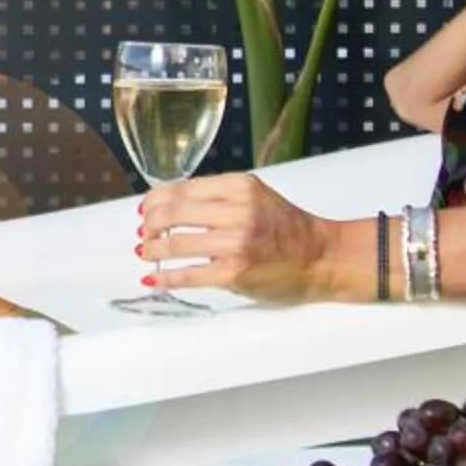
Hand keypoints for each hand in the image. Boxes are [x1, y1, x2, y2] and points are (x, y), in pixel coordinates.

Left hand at [134, 175, 350, 301]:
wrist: (322, 258)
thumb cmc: (289, 229)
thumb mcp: (256, 197)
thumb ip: (220, 198)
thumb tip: (172, 207)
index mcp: (241, 187)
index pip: (183, 188)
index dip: (156, 199)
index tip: (146, 208)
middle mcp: (238, 210)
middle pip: (174, 212)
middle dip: (150, 224)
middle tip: (143, 232)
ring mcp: (235, 242)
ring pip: (176, 242)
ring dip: (153, 249)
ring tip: (146, 252)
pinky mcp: (234, 272)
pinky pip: (188, 274)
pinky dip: (165, 277)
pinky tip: (154, 278)